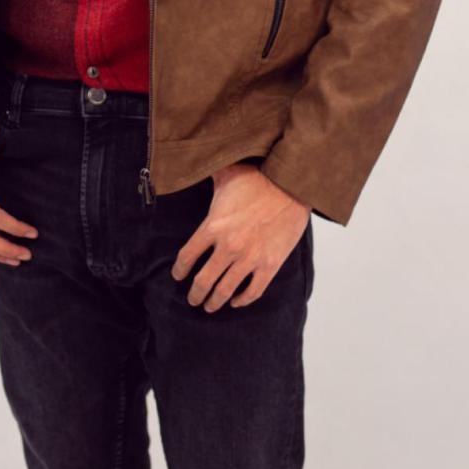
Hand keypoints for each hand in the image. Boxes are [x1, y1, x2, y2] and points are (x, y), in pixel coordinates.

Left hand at [170, 163, 310, 311]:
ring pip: (225, 291)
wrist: (291, 187)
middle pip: (203, 281)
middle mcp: (228, 247)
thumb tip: (189, 162)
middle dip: (195, 294)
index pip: (187, 257)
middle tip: (193, 299)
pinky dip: (242, 300)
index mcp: (213, 227)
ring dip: (215, 302)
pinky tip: (236, 302)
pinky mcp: (269, 265)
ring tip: (210, 306)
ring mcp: (249, 258)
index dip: (179, 270)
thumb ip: (206, 173)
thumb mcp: (226, 174)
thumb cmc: (258, 179)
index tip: (178, 276)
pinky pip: (252, 292)